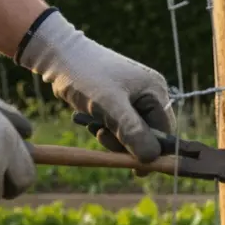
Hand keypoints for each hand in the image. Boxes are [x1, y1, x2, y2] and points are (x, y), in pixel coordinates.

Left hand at [17, 9, 174, 162]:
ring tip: (92, 125)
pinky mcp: (119, 101)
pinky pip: (119, 125)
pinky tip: (90, 119)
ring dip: (112, 136)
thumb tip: (151, 159)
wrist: (58, 55)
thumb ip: (132, 131)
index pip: (165, 133)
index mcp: (156, 91)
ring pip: (131, 133)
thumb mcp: (109, 105)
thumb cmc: (85, 75)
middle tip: (100, 135)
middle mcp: (150, 94)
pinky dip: (106, 127)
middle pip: (148, 134)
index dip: (151, 152)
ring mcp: (135, 98)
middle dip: (125, 141)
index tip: (134, 169)